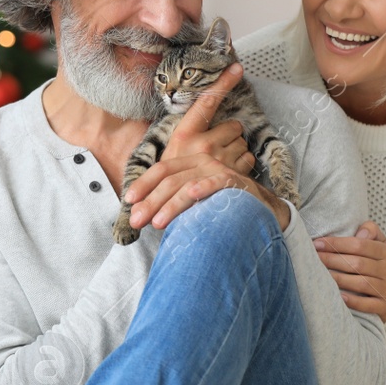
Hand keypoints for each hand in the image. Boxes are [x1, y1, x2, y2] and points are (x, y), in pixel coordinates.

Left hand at [125, 158, 291, 232]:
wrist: (256, 205)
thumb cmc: (218, 201)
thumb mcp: (191, 198)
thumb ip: (168, 201)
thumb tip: (138, 214)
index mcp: (188, 162)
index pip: (161, 170)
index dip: (143, 184)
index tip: (129, 201)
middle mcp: (201, 161)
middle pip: (169, 179)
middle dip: (150, 201)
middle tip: (137, 220)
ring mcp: (217, 169)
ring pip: (187, 184)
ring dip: (170, 205)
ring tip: (157, 223)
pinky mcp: (233, 180)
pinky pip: (215, 183)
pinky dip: (203, 189)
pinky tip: (192, 196)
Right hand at [158, 63, 254, 175]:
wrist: (171, 215)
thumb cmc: (168, 186)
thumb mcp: (167, 160)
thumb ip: (186, 143)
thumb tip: (200, 127)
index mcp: (184, 135)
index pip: (206, 102)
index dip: (222, 83)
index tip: (236, 67)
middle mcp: (204, 143)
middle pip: (233, 126)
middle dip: (230, 136)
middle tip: (217, 150)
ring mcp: (220, 159)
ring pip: (242, 144)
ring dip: (236, 152)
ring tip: (220, 166)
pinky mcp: (233, 173)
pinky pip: (248, 160)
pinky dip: (242, 166)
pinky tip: (229, 175)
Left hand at [313, 220, 385, 319]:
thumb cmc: (378, 264)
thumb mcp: (379, 243)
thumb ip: (370, 231)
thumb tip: (360, 233)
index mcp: (385, 252)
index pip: (359, 245)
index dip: (336, 243)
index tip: (316, 243)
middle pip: (357, 264)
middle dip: (332, 260)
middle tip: (313, 258)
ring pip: (361, 283)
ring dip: (338, 279)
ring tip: (319, 275)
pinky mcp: (384, 306)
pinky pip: (367, 304)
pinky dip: (352, 301)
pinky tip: (338, 297)